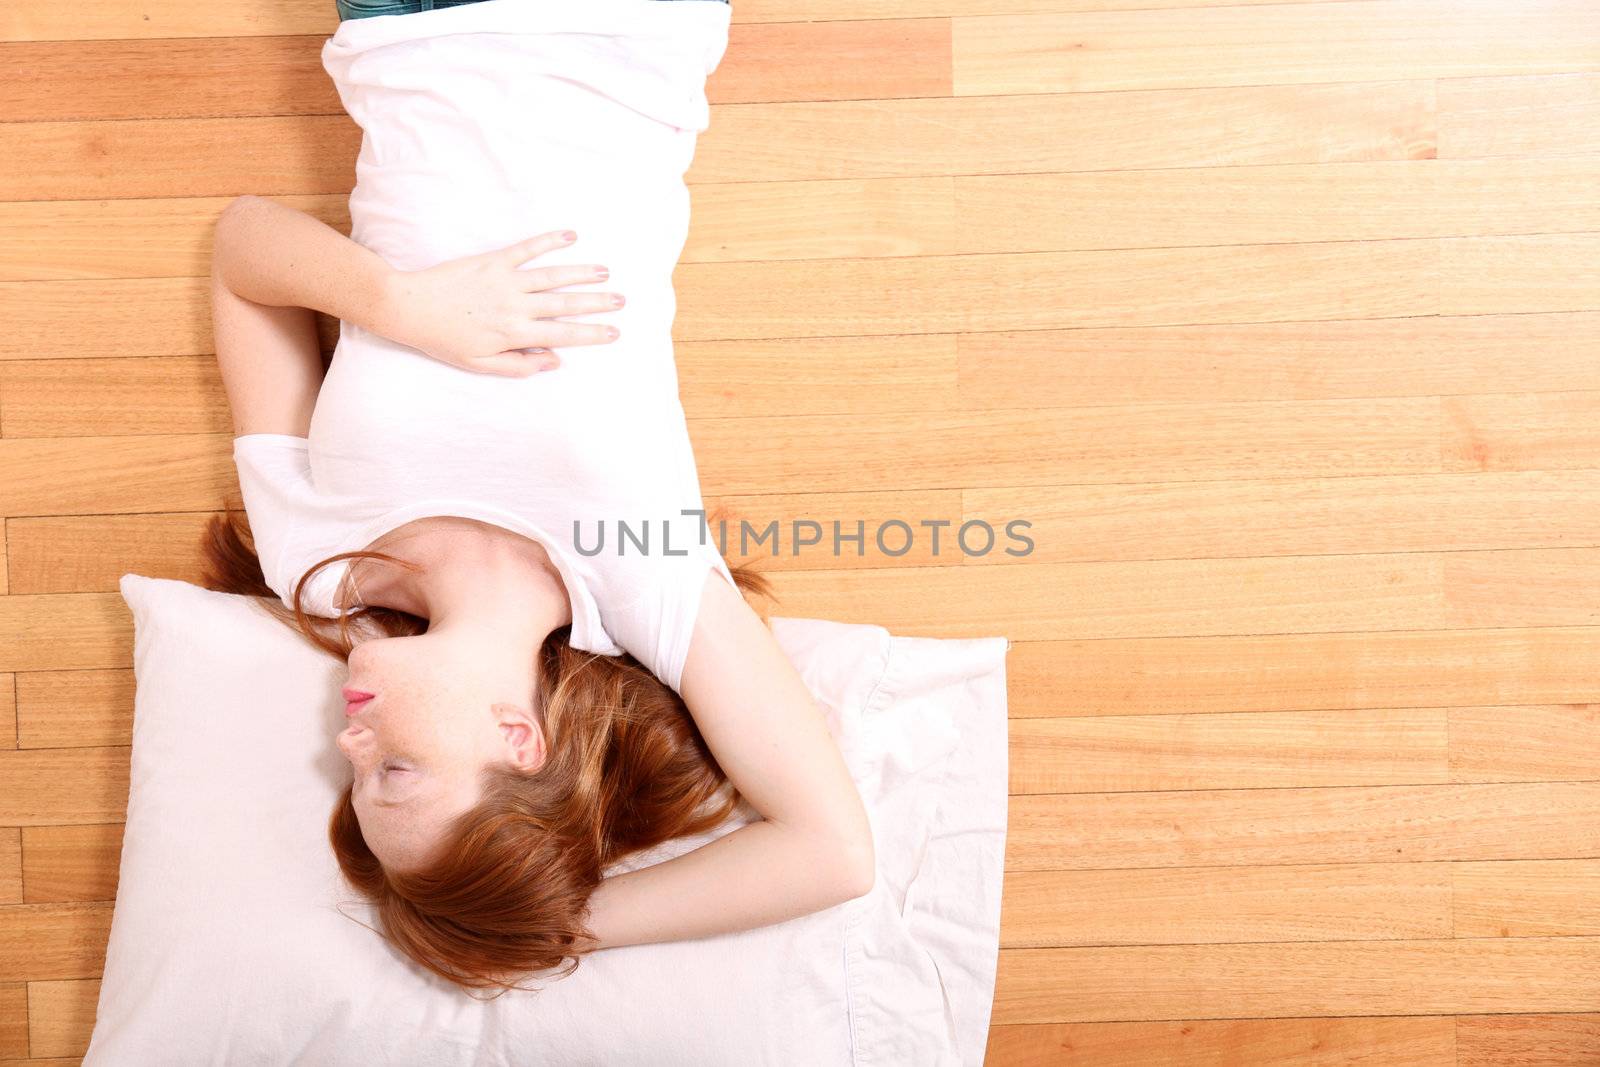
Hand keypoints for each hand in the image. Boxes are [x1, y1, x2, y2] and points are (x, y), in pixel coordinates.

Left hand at [376, 229, 623, 376]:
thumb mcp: (480, 364)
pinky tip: (570, 236)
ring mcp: (506, 281)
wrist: (408, 307)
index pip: (563, 335)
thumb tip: (553, 361)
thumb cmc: (443, 339)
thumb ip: (519, 366)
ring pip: (553, 276)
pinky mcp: (494, 261)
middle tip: (622, 300)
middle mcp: (516, 306)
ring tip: (605, 272)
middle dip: (596, 303)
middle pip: (565, 304)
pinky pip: (527, 249)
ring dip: (582, 273)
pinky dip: (549, 241)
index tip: (614, 332)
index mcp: (514, 334)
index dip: (591, 334)